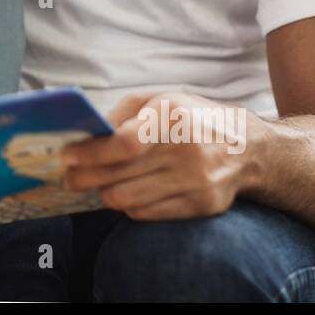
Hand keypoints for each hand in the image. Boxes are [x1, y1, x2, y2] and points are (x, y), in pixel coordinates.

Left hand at [59, 91, 258, 221]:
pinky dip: (128, 205)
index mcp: (173, 115)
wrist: (247, 148)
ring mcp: (195, 181)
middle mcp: (186, 150)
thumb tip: (84, 135)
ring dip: (103, 192)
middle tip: (69, 176)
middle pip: (118, 176)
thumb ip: (121, 114)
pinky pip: (145, 214)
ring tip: (98, 182)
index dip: (90, 153)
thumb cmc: (193, 117)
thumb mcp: (160, 100)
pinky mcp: (200, 206)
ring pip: (126, 200)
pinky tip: (127, 191)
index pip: (124, 143)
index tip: (66, 157)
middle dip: (83, 178)